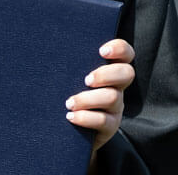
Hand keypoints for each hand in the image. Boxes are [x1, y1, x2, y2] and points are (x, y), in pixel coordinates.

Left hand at [66, 39, 134, 156]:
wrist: (70, 130)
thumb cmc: (67, 92)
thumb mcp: (72, 76)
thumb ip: (71, 63)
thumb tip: (50, 48)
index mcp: (110, 69)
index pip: (125, 54)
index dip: (119, 49)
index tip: (101, 51)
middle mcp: (117, 86)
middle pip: (127, 73)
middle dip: (106, 74)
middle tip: (86, 80)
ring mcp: (115, 107)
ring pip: (112, 97)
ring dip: (88, 99)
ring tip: (69, 103)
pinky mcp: (110, 126)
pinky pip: (103, 121)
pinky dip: (85, 118)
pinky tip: (70, 116)